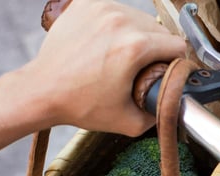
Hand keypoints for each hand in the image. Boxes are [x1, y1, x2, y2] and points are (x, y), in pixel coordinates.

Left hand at [21, 0, 185, 134]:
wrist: (42, 90)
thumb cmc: (79, 104)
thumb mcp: (128, 121)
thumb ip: (159, 113)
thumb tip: (173, 104)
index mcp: (135, 46)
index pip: (177, 45)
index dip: (176, 63)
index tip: (166, 72)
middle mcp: (120, 21)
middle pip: (160, 30)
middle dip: (157, 50)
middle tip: (142, 69)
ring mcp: (101, 9)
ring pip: (139, 18)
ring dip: (138, 35)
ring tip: (122, 56)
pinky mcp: (86, 4)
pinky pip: (116, 12)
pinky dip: (116, 26)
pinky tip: (106, 44)